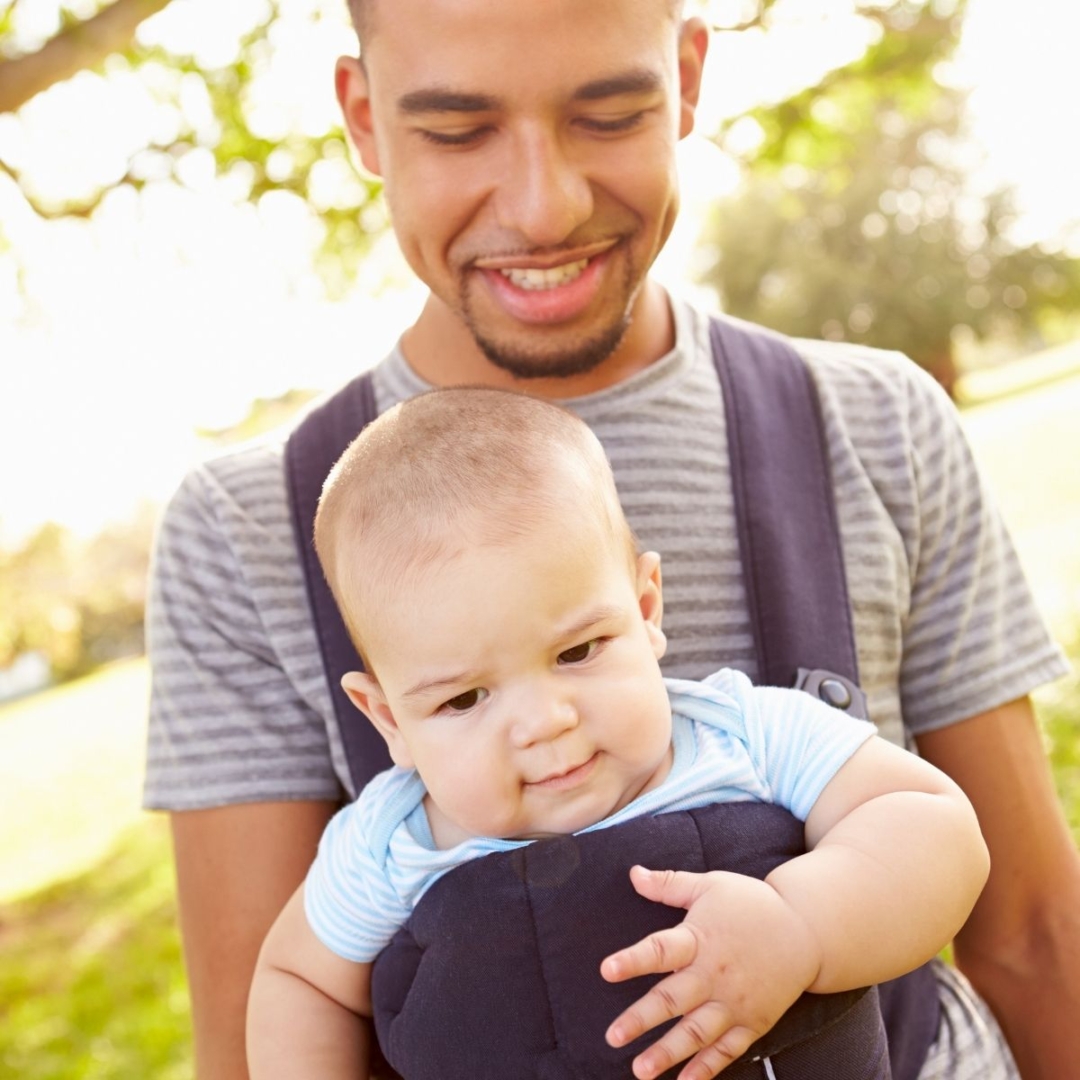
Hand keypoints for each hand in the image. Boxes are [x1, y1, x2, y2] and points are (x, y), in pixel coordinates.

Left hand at [600, 866, 820, 1079]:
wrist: (808, 930)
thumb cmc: (753, 904)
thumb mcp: (711, 884)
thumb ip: (669, 884)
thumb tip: (632, 873)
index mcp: (701, 938)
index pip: (661, 949)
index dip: (633, 959)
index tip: (607, 970)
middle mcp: (715, 973)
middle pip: (674, 998)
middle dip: (642, 1018)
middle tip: (613, 1036)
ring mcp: (735, 1002)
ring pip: (697, 1031)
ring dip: (668, 1052)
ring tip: (640, 1069)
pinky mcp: (753, 1022)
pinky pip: (728, 1049)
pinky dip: (707, 1068)